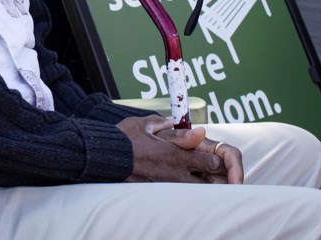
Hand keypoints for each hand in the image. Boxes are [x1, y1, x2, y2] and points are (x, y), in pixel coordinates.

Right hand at [117, 115, 243, 184]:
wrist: (103, 156)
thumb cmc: (122, 138)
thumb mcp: (145, 125)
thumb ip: (168, 126)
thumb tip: (185, 126)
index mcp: (175, 154)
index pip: (210, 162)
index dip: (217, 161)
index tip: (212, 158)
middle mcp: (174, 173)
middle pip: (208, 183)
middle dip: (211, 179)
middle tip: (208, 173)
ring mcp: (165, 186)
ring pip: (194, 193)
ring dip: (197, 187)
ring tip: (193, 179)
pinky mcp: (155, 192)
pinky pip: (176, 196)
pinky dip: (181, 192)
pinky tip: (175, 184)